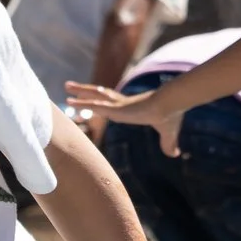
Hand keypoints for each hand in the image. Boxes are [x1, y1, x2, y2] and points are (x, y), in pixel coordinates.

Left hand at [66, 82, 187, 158]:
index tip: (92, 100)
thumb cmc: (171, 115)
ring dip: (79, 91)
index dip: (101, 102)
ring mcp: (118, 105)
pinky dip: (83, 103)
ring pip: (94, 96)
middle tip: (70, 87)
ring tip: (66, 86)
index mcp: (131, 108)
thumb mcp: (168, 132)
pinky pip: (96, 105)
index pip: (112, 104)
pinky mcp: (117, 108)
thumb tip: (174, 154)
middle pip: (99, 94)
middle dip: (85, 91)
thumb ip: (168, 143)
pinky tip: (71, 101)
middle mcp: (121, 104)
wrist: (171, 106)